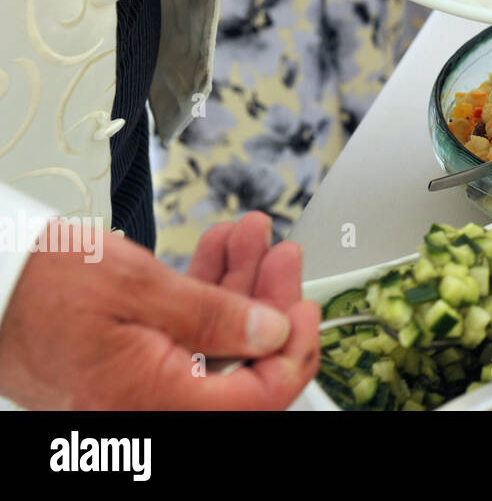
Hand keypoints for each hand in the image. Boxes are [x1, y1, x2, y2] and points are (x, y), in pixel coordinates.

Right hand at [0, 215, 318, 409]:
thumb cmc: (36, 289)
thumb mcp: (138, 287)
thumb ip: (214, 315)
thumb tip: (273, 332)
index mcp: (156, 402)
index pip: (258, 399)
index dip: (294, 352)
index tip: (306, 306)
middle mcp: (149, 404)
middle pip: (240, 366)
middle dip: (267, 300)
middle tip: (281, 254)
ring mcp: (139, 385)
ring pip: (215, 343)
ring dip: (239, 286)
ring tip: (249, 236)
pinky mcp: (130, 363)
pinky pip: (183, 335)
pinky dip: (205, 292)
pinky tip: (219, 251)